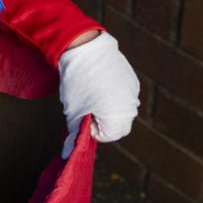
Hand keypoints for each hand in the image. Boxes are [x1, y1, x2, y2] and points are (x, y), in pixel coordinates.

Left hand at [58, 31, 139, 157]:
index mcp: (118, 116)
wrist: (85, 49)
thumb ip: (75, 134)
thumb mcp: (73, 112)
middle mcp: (131, 105)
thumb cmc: (78, 83)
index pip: (109, 136)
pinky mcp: (132, 79)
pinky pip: (124, 95)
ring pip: (122, 111)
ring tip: (92, 93)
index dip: (93, 129)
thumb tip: (69, 153)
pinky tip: (99, 84)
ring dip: (108, 109)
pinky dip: (113, 95)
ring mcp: (133, 91)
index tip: (83, 115)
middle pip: (119, 126)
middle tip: (87, 108)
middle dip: (103, 122)